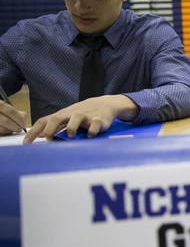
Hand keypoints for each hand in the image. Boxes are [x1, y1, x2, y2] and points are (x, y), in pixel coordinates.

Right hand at [0, 100, 27, 134]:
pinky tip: (6, 130)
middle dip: (16, 127)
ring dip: (9, 130)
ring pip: (1, 129)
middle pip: (6, 122)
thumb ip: (16, 112)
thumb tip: (24, 121)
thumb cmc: (0, 110)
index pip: (10, 111)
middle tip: (20, 128)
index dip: (19, 118)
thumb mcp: (5, 106)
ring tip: (12, 129)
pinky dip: (4, 133)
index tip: (24, 123)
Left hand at [23, 95, 139, 143]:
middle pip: (57, 118)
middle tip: (48, 140)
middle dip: (50, 130)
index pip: (44, 121)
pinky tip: (91, 136)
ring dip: (72, 128)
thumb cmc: (83, 113)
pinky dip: (91, 132)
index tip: (26, 143)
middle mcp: (72, 114)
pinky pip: (94, 125)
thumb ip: (55, 126)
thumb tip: (39, 135)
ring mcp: (85, 115)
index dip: (34, 131)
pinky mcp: (98, 119)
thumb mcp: (68, 117)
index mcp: (63, 114)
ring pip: (76, 118)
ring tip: (72, 136)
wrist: (105, 104)